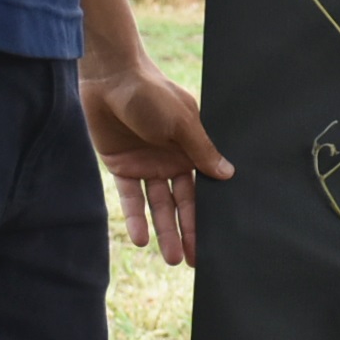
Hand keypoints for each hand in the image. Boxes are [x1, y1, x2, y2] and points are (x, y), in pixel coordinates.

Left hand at [80, 57, 232, 266]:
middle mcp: (171, 160)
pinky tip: (141, 239)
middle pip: (182, 203)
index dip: (208, 214)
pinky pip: (130, 198)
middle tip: (194, 261)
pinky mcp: (122, 167)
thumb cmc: (151, 92)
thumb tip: (229, 175)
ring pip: (158, 206)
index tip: (217, 241)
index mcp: (191, 148)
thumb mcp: (181, 121)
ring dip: (164, 231)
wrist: (110, 78)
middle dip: (189, 231)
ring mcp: (146, 165)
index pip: (203, 188)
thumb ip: (201, 150)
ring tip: (172, 257)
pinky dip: (136, 218)